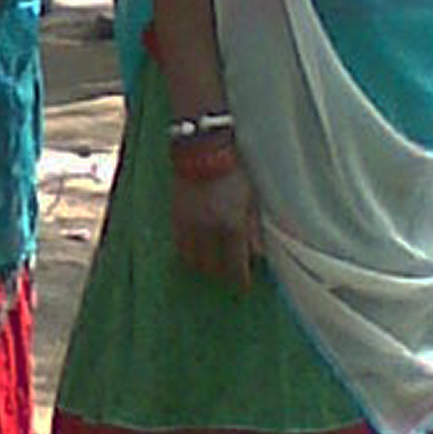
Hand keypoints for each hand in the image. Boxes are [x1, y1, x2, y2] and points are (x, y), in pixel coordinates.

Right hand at [169, 159, 260, 291]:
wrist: (203, 147)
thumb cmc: (235, 170)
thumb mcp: (252, 199)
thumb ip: (253, 228)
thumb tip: (258, 253)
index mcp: (232, 226)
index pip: (235, 265)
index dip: (240, 280)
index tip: (244, 286)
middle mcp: (208, 230)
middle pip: (211, 266)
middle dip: (220, 273)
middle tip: (227, 273)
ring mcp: (188, 224)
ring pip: (190, 257)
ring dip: (201, 264)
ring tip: (208, 264)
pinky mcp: (174, 214)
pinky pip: (178, 242)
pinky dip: (186, 250)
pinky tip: (193, 250)